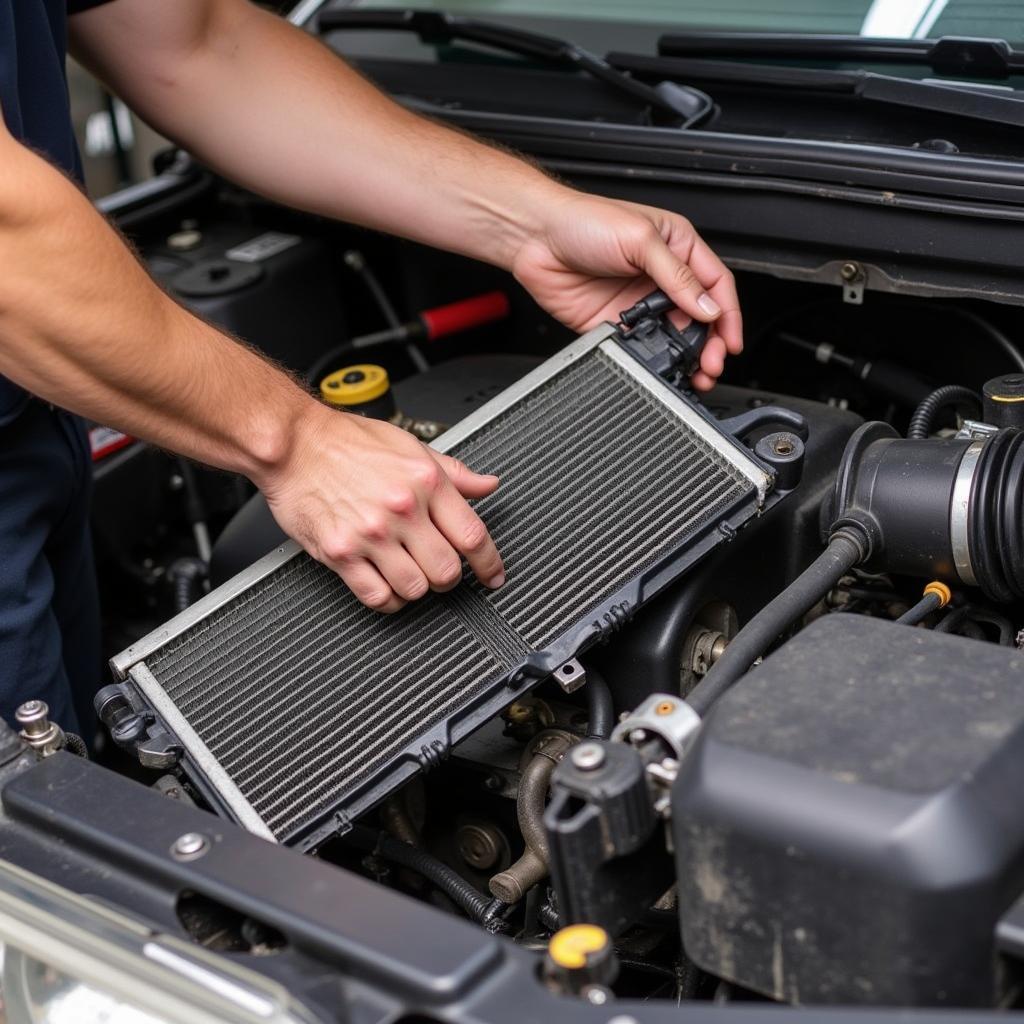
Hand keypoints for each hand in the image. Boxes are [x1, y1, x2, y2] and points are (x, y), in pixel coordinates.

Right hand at [260, 404, 503, 612]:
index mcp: (425, 481)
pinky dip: (389, 600)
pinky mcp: (340, 553)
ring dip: (418, 588)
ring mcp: (370, 534)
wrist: (293, 443)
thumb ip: (453, 472)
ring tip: (409, 573)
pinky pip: (377, 597)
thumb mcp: (410, 445)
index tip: (493, 575)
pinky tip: (387, 585)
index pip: (473, 535)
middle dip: (449, 577)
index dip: (490, 564)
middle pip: (447, 570)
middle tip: (440, 569)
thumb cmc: (346, 441)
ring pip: (415, 589)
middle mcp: (402, 509)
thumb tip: (487, 485)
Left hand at [511, 192, 742, 390]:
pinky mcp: (613, 322)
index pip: (715, 284)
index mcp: (676, 247)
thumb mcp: (641, 239)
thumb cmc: (584, 220)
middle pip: (697, 316)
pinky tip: (656, 364)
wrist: (535, 237)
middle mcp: (660, 276)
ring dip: (684, 356)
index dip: (727, 314)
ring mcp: (637, 302)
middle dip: (709, 343)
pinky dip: (649, 359)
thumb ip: (677, 277)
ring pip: (670, 336)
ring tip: (694, 373)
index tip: (729, 342)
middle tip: (711, 364)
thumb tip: (707, 307)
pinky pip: (637, 346)